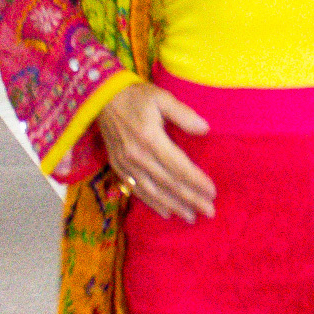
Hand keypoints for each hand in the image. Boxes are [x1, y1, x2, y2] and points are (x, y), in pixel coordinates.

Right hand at [98, 81, 215, 222]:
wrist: (101, 97)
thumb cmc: (136, 96)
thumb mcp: (162, 97)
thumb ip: (184, 114)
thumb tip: (205, 129)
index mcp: (151, 139)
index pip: (179, 167)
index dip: (197, 182)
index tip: (212, 193)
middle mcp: (138, 156)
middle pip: (169, 184)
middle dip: (190, 199)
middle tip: (209, 212)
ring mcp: (126, 164)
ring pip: (153, 192)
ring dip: (173, 206)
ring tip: (191, 217)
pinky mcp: (117, 167)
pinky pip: (136, 190)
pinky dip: (152, 203)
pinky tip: (165, 212)